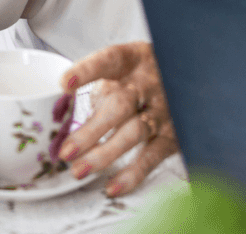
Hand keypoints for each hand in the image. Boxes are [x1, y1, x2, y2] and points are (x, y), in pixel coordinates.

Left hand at [58, 42, 176, 197]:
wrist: (185, 79)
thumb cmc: (141, 78)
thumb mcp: (122, 72)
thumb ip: (98, 89)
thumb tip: (61, 116)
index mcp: (133, 60)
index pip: (109, 60)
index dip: (87, 71)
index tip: (65, 84)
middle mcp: (150, 82)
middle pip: (121, 104)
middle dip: (92, 130)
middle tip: (67, 151)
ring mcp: (164, 108)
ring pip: (135, 131)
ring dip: (105, 153)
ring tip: (79, 170)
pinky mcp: (173, 134)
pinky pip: (153, 156)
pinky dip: (133, 174)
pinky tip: (112, 186)